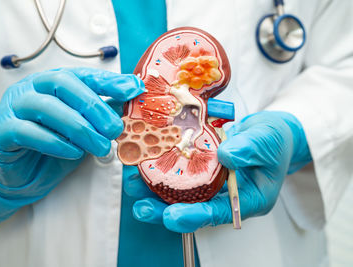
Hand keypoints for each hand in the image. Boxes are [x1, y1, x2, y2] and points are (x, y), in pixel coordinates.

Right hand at [0, 68, 143, 225]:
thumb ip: (104, 109)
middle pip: (63, 84)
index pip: (82, 75)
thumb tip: (134, 93)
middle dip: (94, 106)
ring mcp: (13, 107)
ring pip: (47, 107)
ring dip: (79, 128)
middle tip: (115, 129)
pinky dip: (55, 143)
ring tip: (101, 147)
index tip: (133, 90)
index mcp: (52, 82)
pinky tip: (74, 153)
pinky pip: (28, 132)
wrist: (22, 176)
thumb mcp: (85, 127)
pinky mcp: (1, 132)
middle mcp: (32, 88)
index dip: (109, 81)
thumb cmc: (56, 146)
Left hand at [125, 111, 311, 232]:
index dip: (194, 216)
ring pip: (181, 193)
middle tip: (141, 207)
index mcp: (248, 199)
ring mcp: (212, 184)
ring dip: (155, 190)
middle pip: (193, 208)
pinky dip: (162, 169)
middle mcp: (226, 196)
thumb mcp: (267, 139)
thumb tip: (225, 154)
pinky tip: (144, 163)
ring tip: (132, 184)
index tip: (170, 216)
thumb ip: (249, 148)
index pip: (219, 214)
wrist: (270, 132)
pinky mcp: (202, 169)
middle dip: (164, 209)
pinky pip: (180, 173)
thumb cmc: (275, 138)